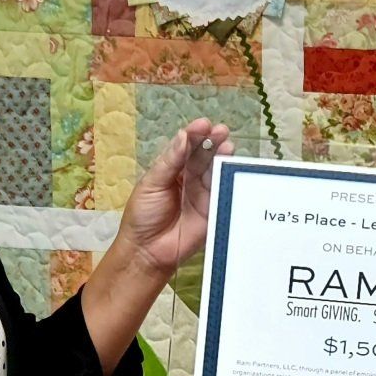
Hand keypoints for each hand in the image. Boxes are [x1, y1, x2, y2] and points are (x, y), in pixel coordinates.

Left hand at [113, 117, 235, 273]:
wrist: (146, 251)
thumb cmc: (142, 215)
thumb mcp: (151, 184)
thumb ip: (170, 161)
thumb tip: (184, 137)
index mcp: (172, 170)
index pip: (186, 148)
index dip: (195, 135)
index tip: (204, 124)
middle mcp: (190, 180)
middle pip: (205, 156)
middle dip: (214, 142)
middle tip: (222, 131)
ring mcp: (203, 195)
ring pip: (216, 171)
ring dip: (223, 157)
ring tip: (229, 145)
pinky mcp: (213, 211)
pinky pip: (223, 193)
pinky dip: (229, 180)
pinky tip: (232, 168)